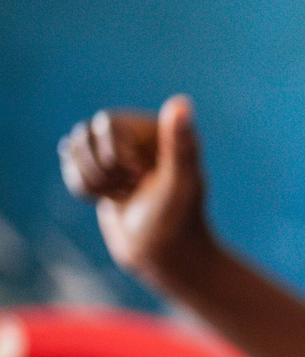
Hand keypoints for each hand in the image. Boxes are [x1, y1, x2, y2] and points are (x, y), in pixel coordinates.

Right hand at [58, 96, 214, 287]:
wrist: (163, 254)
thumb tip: (181, 103)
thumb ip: (181, 145)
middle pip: (84, 135)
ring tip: (126, 195)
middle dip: (103, 170)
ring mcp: (116, 151)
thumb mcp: (180, 182)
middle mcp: (136, 134)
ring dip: (94, 181)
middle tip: (134, 189)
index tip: (143, 179)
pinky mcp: (102, 169)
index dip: (117, 156)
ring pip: (72, 149)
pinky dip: (85, 189)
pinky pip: (70, 167)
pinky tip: (112, 198)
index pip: (107, 124)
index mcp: (157, 128)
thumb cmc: (177, 220)